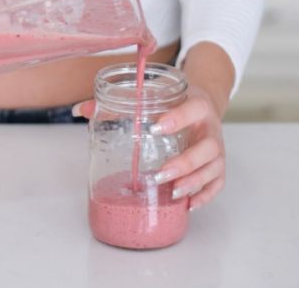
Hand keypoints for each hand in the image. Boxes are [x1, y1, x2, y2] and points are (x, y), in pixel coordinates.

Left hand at [72, 84, 225, 211]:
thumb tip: (80, 110)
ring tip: (174, 192)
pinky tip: (189, 204)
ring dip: (195, 182)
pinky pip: (218, 183)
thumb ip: (118, 101)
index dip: (178, 118)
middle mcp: (210, 127)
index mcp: (197, 105)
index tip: (155, 127)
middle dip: (186, 162)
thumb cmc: (174, 100)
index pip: (195, 108)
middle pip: (209, 146)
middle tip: (160, 173)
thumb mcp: (153, 94)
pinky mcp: (217, 165)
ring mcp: (217, 148)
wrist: (204, 102)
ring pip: (214, 167)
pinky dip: (206, 195)